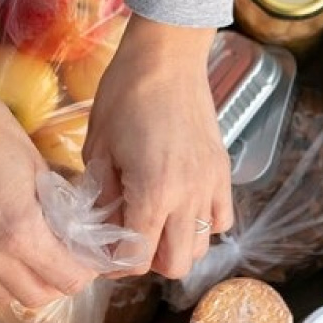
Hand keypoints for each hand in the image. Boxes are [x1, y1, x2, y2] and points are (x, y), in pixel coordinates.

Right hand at [0, 85, 97, 306]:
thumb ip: (59, 208)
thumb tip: (76, 232)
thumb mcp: (39, 167)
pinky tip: (4, 252)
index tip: (89, 255)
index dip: (85, 270)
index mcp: (19, 231)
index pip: (66, 278)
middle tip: (68, 258)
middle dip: (60, 281)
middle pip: (38, 297)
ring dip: (27, 283)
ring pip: (4, 296)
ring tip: (36, 257)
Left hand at [83, 15, 233, 278]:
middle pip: (176, 265)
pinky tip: (181, 207)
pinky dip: (203, 224)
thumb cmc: (124, 95)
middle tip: (128, 240)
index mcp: (152, 191)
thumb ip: (102, 195)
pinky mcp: (223, 171)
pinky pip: (222, 218)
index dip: (116, 263)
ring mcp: (210, 184)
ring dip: (176, 245)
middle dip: (148, 261)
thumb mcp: (99, 148)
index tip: (103, 253)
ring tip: (154, 224)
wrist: (167, 57)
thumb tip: (101, 227)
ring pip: (202, 246)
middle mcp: (188, 195)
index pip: (137, 258)